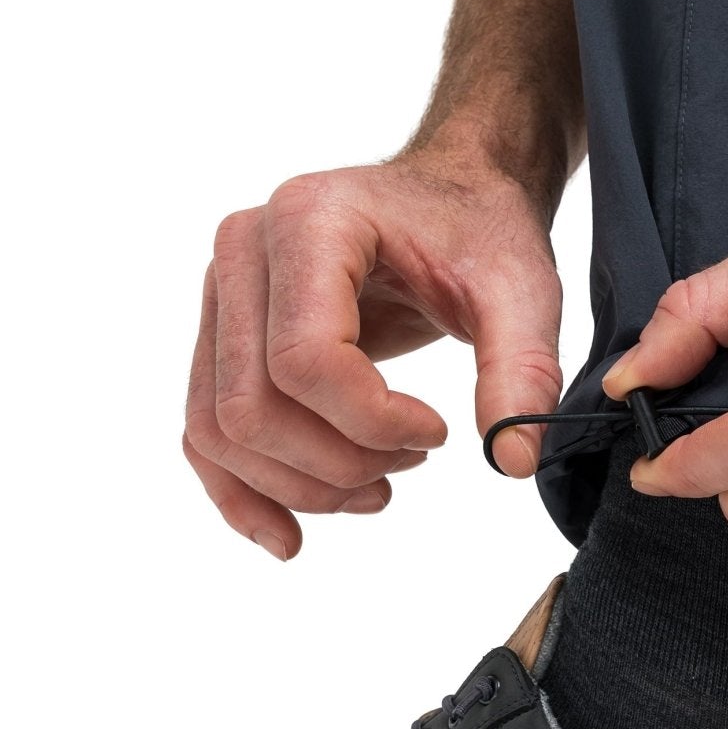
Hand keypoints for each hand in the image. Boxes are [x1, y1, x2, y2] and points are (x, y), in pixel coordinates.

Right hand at [184, 148, 562, 557]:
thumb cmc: (479, 230)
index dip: (370, 422)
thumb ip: (523, 368)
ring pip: (219, 428)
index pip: (305, 359)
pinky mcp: (221, 333)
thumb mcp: (519, 290)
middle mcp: (244, 250)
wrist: (453, 195)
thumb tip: (512, 461)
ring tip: (377, 492)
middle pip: (252, 405)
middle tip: (409, 466)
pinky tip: (289, 533)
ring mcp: (222, 292)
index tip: (438, 432)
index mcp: (310, 221)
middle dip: (333, 464)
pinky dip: (241, 489)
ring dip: (295, 486)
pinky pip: (204, 427)